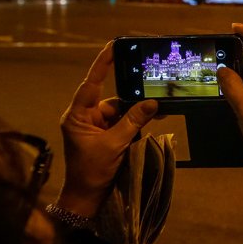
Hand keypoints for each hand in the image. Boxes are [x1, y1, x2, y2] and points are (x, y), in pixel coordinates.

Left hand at [58, 42, 158, 216]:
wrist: (88, 198)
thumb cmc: (92, 171)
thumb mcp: (114, 145)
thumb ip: (134, 121)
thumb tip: (153, 102)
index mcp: (79, 115)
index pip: (91, 83)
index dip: (102, 64)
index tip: (114, 45)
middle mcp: (88, 117)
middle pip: (114, 98)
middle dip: (134, 95)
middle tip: (154, 80)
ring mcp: (99, 127)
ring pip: (124, 111)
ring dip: (141, 112)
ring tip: (163, 106)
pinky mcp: (109, 136)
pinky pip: (127, 122)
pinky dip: (141, 122)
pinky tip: (158, 117)